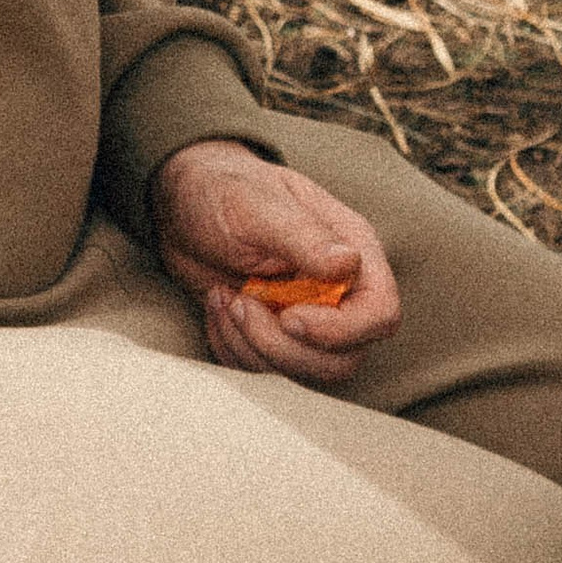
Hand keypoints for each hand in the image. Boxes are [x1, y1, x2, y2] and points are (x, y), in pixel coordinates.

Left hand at [150, 138, 400, 388]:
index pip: (380, 313)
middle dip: (284, 346)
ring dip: (253, 348)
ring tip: (224, 299)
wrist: (181, 202)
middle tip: (241, 304)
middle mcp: (338, 290)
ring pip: (304, 372)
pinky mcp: (275, 337)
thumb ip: (304, 236)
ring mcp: (307, 317)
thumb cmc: (223, 189)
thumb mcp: (256, 205)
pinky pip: (267, 373)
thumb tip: (350, 263)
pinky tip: (217, 306)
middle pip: (344, 358)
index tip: (289, 316)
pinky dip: (234, 351)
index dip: (341, 330)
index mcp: (350, 249)